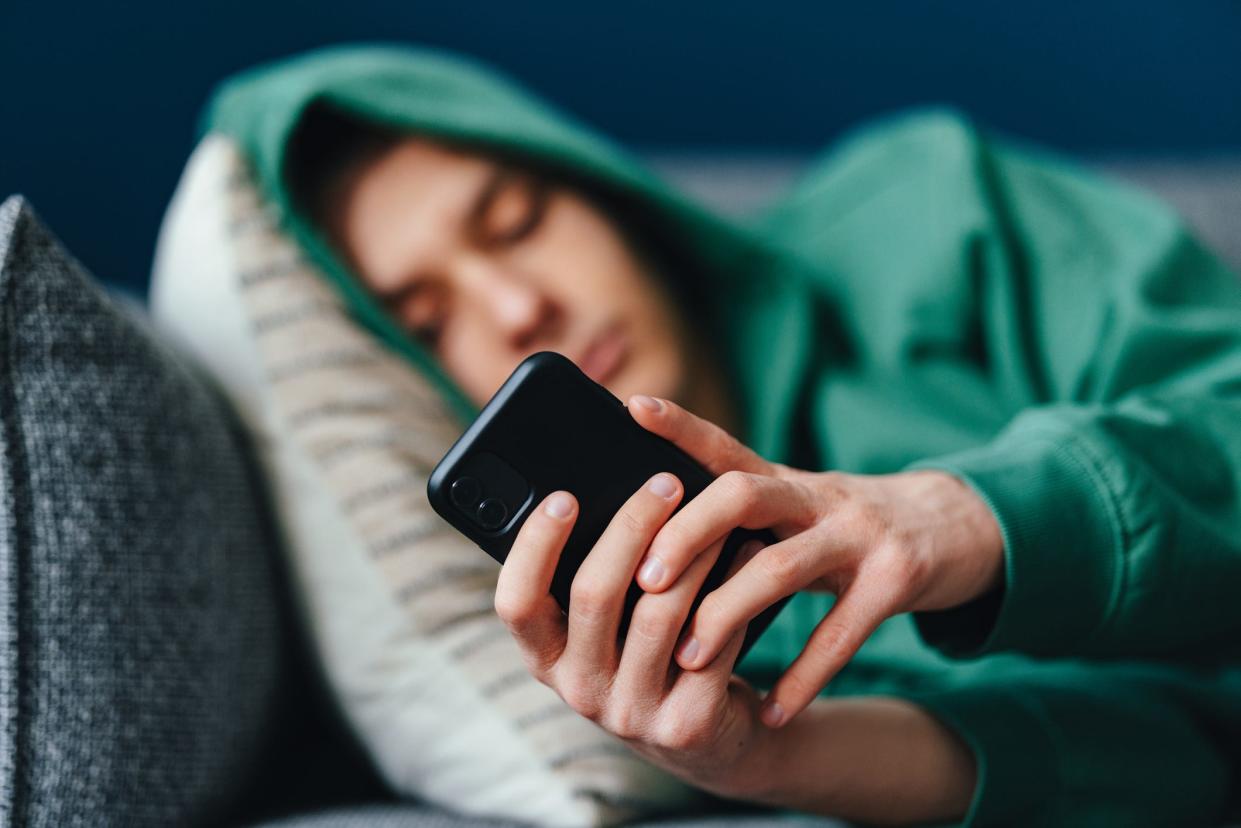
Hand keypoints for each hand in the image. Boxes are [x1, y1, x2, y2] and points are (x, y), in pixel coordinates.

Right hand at [493, 473, 778, 795]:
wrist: (714, 743)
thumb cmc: (655, 658)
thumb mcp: (610, 632)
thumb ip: (599, 581)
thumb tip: (608, 489)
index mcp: (546, 659)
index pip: (515, 602)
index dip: (534, 547)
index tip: (563, 496)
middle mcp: (579, 691)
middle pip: (593, 594)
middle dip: (630, 527)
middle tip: (664, 482)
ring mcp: (631, 713)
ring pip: (659, 612)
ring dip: (691, 551)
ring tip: (715, 508)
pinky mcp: (685, 724)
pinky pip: (712, 640)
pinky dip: (732, 586)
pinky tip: (748, 549)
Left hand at [626, 394, 1003, 728]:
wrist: (960, 527)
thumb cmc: (853, 527)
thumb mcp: (802, 506)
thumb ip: (744, 516)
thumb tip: (656, 540)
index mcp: (786, 480)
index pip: (725, 447)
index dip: (681, 426)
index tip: (633, 407)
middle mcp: (818, 496)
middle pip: (741, 496)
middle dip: (687, 536)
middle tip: (645, 581)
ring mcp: (860, 534)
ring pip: (780, 566)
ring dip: (727, 613)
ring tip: (688, 659)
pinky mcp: (897, 579)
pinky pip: (841, 632)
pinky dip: (803, 678)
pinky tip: (772, 713)